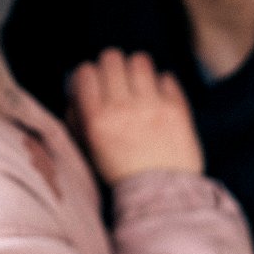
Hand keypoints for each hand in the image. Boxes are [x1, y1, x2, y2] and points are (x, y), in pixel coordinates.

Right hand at [69, 48, 203, 185]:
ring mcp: (151, 105)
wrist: (161, 195)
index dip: (89, 74)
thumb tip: (76, 89)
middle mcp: (122, 107)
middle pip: (112, 58)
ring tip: (140, 83)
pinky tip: (158, 97)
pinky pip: (167, 77)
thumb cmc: (121, 172)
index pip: (86, 71)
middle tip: (118, 78)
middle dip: (112, 65)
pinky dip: (161, 84)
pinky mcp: (176, 108)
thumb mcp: (88, 148)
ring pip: (140, 61)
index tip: (95, 82)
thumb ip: (77, 117)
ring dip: (137, 69)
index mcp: (96, 118)